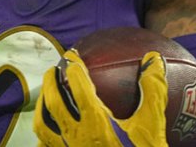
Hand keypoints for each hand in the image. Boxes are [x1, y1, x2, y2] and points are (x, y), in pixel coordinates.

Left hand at [34, 50, 168, 146]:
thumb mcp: (153, 127)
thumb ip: (152, 91)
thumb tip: (153, 60)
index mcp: (95, 122)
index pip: (78, 87)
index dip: (73, 68)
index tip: (72, 56)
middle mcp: (76, 137)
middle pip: (53, 103)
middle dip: (50, 83)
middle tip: (54, 70)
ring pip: (43, 126)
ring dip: (42, 108)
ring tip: (45, 97)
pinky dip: (44, 138)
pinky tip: (48, 134)